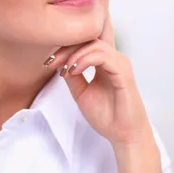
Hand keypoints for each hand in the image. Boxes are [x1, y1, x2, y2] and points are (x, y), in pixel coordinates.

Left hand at [45, 15, 152, 146]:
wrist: (123, 134)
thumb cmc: (108, 115)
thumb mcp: (81, 92)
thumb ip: (73, 75)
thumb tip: (61, 62)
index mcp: (106, 62)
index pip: (89, 40)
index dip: (67, 43)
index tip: (50, 61)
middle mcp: (115, 58)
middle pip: (89, 38)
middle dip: (67, 47)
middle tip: (52, 62)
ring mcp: (120, 64)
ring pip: (95, 44)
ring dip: (74, 54)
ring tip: (64, 69)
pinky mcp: (123, 72)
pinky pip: (103, 56)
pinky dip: (85, 60)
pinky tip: (74, 70)